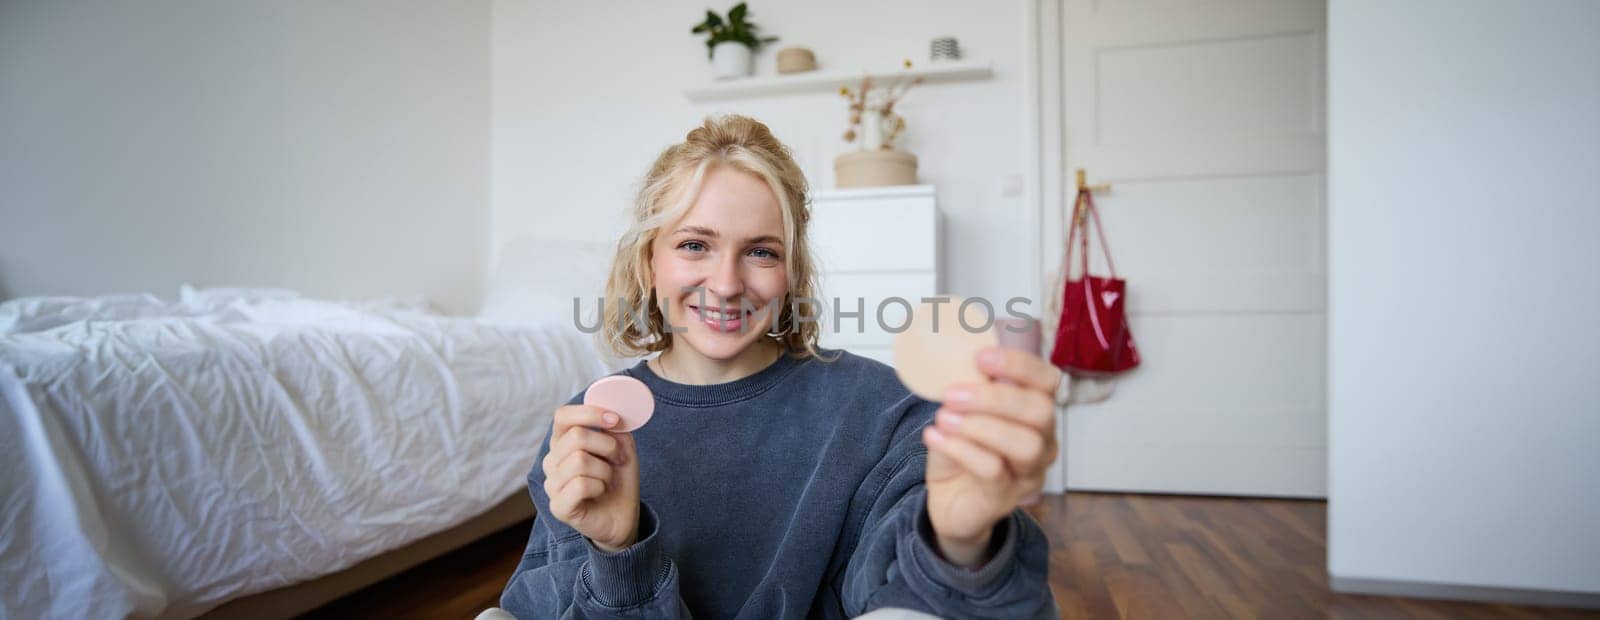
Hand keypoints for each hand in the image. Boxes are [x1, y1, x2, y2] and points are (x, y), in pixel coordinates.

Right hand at [541, 404, 640, 551]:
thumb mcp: (622, 447)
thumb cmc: (618, 479)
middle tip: (618, 459)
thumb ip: (614, 428)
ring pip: (579, 461)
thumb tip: (610, 413)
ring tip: (608, 479)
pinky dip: (599, 486)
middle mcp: (552, 461)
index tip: (615, 419)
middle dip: (608, 446)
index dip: (590, 413)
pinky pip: (580, 485)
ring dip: (605, 470)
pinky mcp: (558, 506)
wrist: (623, 515)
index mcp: (563, 442)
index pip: (562, 416)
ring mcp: (552, 484)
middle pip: (576, 436)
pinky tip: (600, 492)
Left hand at [922, 347, 1060, 566]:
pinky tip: (935, 437)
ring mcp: (1028, 473)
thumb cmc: (962, 448)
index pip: (1048, 380)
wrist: (948, 499)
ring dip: (980, 426)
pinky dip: (962, 449)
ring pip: (1026, 445)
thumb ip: (966, 385)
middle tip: (952, 393)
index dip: (1020, 365)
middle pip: (1042, 412)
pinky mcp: (1006, 498)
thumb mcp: (961, 411)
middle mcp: (1043, 441)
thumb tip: (951, 355)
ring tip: (944, 418)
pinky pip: (994, 472)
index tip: (981, 357)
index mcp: (1035, 410)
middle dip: (996, 398)